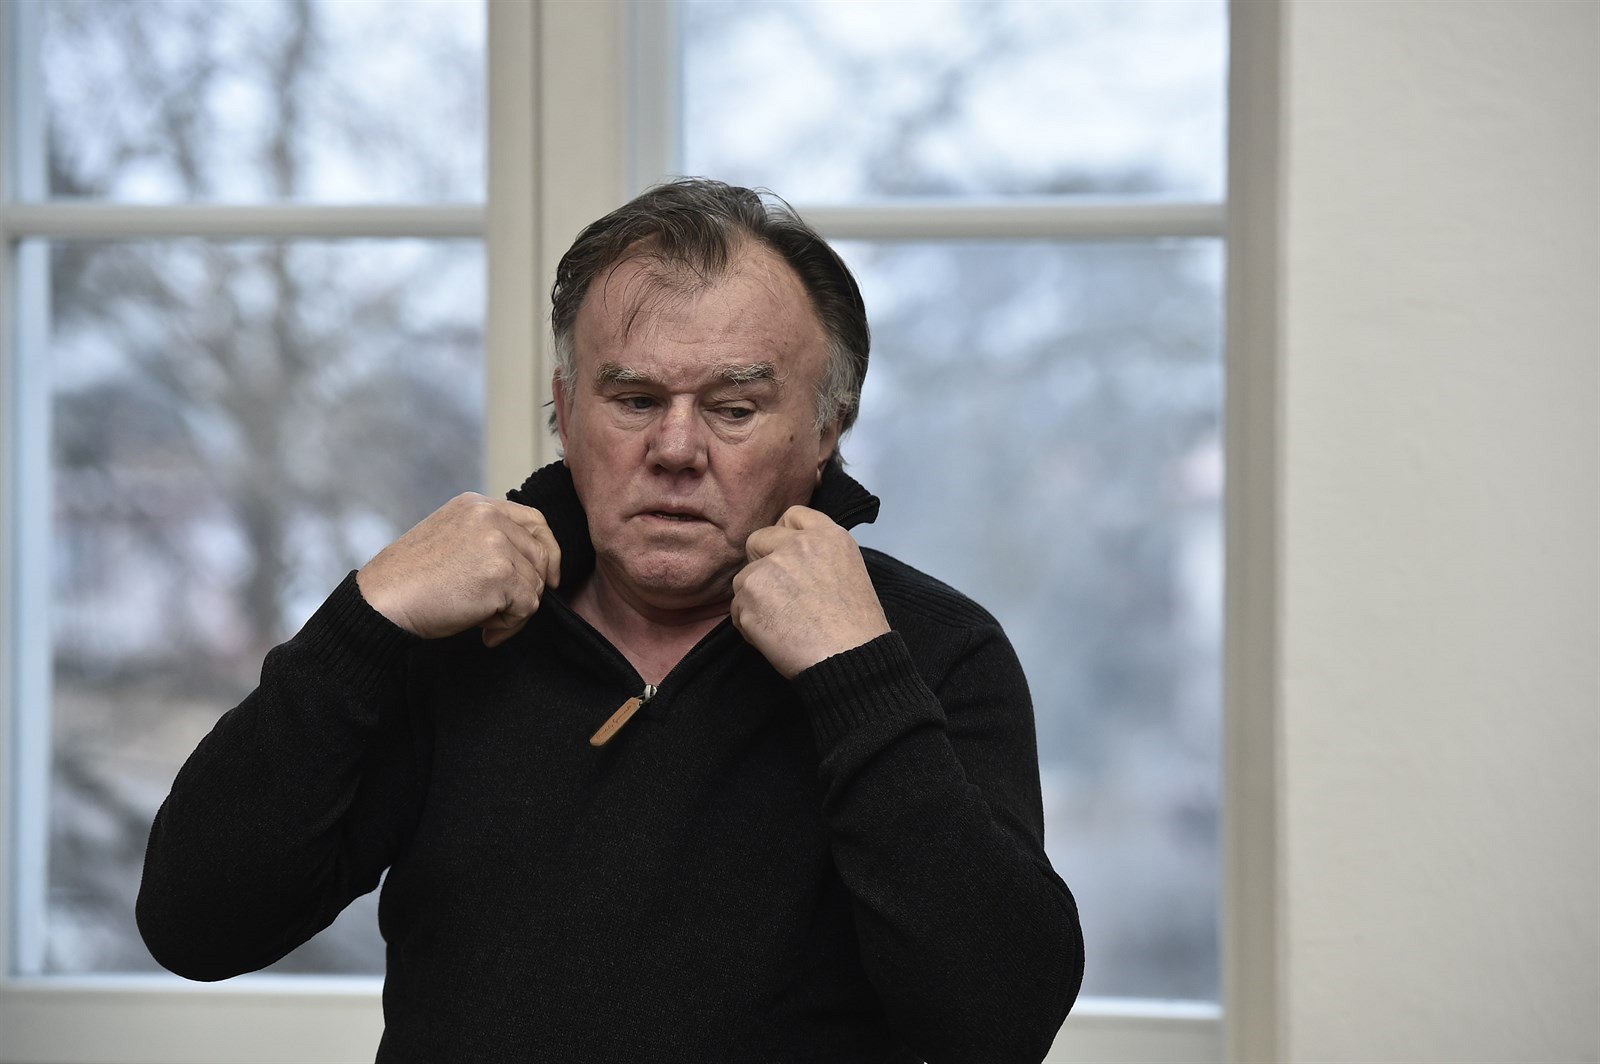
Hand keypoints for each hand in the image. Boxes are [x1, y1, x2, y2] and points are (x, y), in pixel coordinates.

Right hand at [356, 493, 561, 646]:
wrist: (382, 602)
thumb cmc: (410, 582)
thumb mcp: (451, 540)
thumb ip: (487, 540)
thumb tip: (533, 566)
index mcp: (476, 505)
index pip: (534, 520)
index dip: (549, 551)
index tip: (549, 577)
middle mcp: (489, 517)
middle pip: (541, 555)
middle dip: (529, 589)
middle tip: (500, 612)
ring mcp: (496, 544)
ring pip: (535, 585)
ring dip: (514, 611)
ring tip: (482, 620)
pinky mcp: (500, 575)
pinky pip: (527, 607)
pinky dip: (509, 626)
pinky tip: (483, 631)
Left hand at [730, 506, 890, 678]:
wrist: (851, 659)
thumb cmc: (856, 627)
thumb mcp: (850, 571)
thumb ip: (818, 555)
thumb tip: (790, 559)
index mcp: (827, 536)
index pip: (792, 516)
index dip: (784, 536)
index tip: (786, 556)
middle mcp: (796, 545)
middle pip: (757, 540)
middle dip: (761, 565)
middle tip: (779, 594)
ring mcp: (770, 568)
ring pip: (743, 578)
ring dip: (754, 599)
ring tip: (782, 624)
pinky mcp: (750, 596)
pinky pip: (736, 608)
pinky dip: (749, 624)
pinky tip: (775, 637)